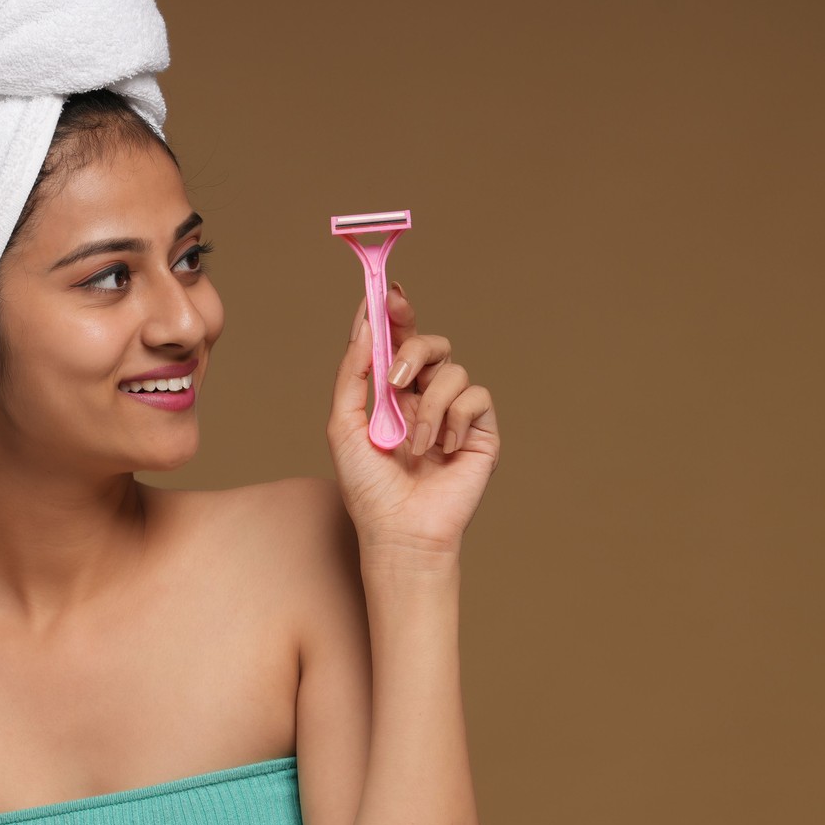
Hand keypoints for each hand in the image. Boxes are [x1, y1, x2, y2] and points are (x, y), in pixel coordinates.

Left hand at [327, 281, 499, 555]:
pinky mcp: (480, 431)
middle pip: (429, 343)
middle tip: (395, 379)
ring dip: (427, 407)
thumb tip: (364, 327)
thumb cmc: (367, 486)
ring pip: (452, 370)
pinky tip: (442, 450)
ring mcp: (453, 412)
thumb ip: (352, 374)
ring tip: (414, 446)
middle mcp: (423, 396)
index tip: (388, 295)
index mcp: (390, 393)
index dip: (395, 314)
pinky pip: (476, 397)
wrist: (399, 529)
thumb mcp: (344, 425)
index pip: (396, 341)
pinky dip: (454, 420)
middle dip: (413, 350)